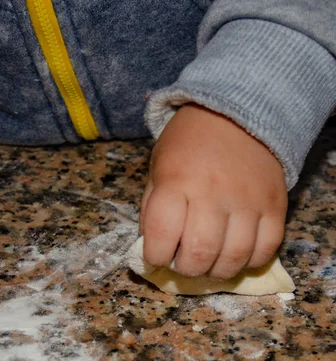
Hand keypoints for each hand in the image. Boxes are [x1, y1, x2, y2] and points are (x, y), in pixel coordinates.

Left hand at [139, 104, 287, 278]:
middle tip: (183, 264)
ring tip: (208, 265)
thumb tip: (151, 247)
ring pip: (234, 257)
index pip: (162, 234)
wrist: (236, 115)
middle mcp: (212, 193)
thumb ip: (152, 208)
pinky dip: (250, 262)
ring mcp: (248, 201)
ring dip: (217, 272)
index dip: (154, 256)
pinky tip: (236, 256)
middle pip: (200, 252)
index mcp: (176, 182)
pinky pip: (267, 248)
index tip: (155, 257)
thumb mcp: (158, 168)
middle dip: (186, 269)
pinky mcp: (275, 205)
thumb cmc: (187, 144)